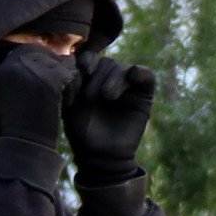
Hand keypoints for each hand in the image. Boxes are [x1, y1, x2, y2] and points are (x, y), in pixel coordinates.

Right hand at [0, 42, 76, 151]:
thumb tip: (54, 54)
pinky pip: (72, 74)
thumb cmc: (25, 123)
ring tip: (61, 102)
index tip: (48, 87)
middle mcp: (16, 62)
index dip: (47, 66)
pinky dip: (73, 90)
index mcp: (5, 64)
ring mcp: (33, 69)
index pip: (34, 50)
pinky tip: (66, 105)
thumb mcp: (19, 90)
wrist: (25, 146)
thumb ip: (30, 68)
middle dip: (58, 71)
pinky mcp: (50, 80)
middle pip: (50, 53)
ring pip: (64, 62)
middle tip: (58, 96)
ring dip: (68, 81)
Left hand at [68, 55, 157, 175]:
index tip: (83, 70)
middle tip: (91, 97)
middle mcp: (107, 79)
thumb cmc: (81, 133)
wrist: (101, 157)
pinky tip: (133, 76)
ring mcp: (126, 86)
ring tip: (107, 97)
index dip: (86, 60)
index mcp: (89, 79)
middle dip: (98, 76)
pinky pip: (146, 76)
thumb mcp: (70, 107)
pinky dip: (140, 72)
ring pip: (122, 67)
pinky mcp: (144, 95)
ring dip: (114, 78)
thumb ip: (71, 84)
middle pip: (105, 62)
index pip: (89, 59)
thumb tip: (73, 59)